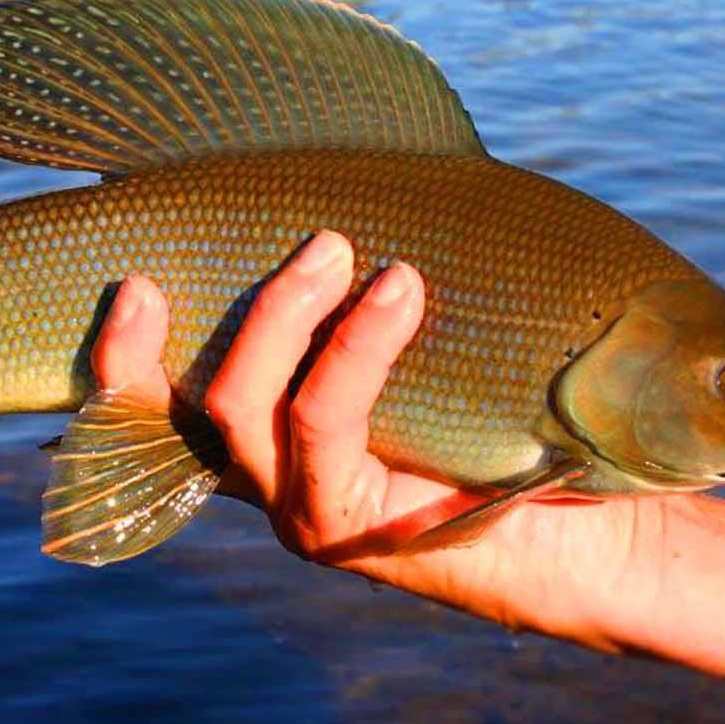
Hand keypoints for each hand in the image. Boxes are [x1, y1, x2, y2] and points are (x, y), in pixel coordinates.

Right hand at [93, 230, 724, 680]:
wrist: (603, 543)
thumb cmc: (518, 430)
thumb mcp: (429, 354)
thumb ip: (374, 302)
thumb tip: (365, 180)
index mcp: (268, 442)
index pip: (156, 404)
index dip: (121, 354)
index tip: (129, 277)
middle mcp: (265, 484)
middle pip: (179, 402)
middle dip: (190, 317)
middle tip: (263, 233)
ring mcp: (298, 512)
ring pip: (242, 406)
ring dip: (282, 312)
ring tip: (336, 245)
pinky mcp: (345, 528)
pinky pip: (324, 420)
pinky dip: (356, 345)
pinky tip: (399, 289)